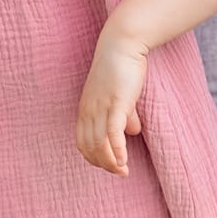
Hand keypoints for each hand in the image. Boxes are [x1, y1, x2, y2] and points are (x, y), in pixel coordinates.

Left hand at [75, 30, 146, 175]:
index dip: (94, 158)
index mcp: (86, 109)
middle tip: (120, 173)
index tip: (109, 165)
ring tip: (123, 172)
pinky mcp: (115, 103)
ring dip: (110, 162)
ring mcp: (100, 108)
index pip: (83, 142)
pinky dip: (116, 150)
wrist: (122, 44)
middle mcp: (89, 111)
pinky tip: (123, 161)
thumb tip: (134, 131)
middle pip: (90, 147)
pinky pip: (112, 133)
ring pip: (99, 144)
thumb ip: (127, 114)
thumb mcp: (121, 95)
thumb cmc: (122, 67)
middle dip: (104, 164)